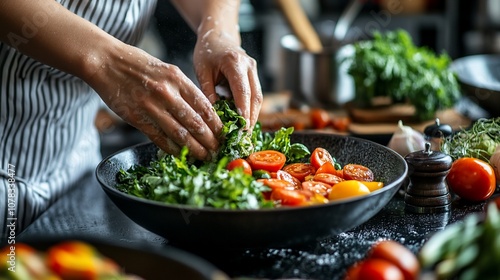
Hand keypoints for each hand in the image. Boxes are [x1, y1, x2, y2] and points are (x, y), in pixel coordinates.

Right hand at [87, 43, 222, 160]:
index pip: (205, 107)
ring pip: (180, 134)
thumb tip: (201, 111)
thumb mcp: (167, 70)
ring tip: (205, 157)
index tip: (225, 135)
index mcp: (178, 79)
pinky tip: (182, 155)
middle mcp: (167, 93)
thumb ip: (184, 89)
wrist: (106, 62)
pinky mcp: (137, 118)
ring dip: (195, 148)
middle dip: (210, 141)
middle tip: (218, 151)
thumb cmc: (138, 65)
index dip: (217, 125)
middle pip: (196, 123)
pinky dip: (173, 148)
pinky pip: (159, 138)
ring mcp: (152, 106)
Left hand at [193, 29, 262, 129]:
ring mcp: (254, 71)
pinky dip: (250, 110)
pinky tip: (243, 122)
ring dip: (253, 116)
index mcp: (235, 62)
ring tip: (244, 133)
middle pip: (255, 97)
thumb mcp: (202, 70)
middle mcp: (249, 66)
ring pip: (258, 98)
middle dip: (251, 118)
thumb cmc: (207, 52)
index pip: (242, 91)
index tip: (241, 128)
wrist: (218, 36)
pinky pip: (255, 96)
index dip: (243, 111)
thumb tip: (211, 115)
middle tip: (243, 136)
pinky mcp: (254, 76)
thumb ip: (207, 91)